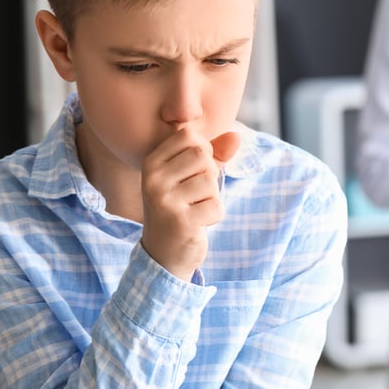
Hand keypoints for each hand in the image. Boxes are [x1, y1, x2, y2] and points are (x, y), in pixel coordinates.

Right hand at [140, 129, 239, 280]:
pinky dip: (214, 215)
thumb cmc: (180, 206)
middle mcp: (153, 180)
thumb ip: (214, 154)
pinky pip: (216, 207)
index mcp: (152, 163)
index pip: (188, 136)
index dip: (204, 149)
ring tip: (195, 208)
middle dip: (209, 173)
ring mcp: (165, 201)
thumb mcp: (192, 175)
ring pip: (210, 182)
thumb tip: (236, 136)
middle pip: (201, 156)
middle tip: (197, 193)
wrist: (163, 253)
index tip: (195, 170)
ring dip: (212, 197)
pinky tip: (198, 223)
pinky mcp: (181, 222)